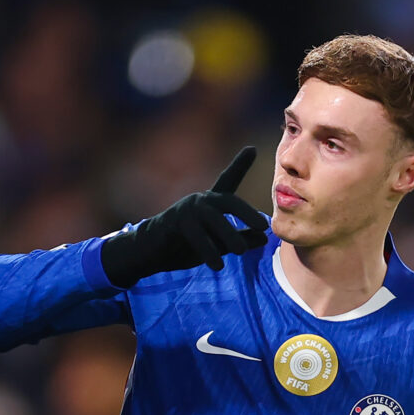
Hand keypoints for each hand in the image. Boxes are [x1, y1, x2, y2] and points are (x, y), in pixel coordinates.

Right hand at [101, 147, 268, 286]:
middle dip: (246, 212)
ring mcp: (187, 210)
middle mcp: (200, 201)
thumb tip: (264, 237)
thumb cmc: (184, 244)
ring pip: (214, 220)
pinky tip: (217, 265)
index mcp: (210, 202)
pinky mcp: (175, 223)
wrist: (150, 252)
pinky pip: (196, 236)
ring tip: (240, 251)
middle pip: (228, 202)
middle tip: (262, 226)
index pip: (227, 181)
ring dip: (229, 235)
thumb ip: (239, 238)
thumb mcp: (217, 243)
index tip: (252, 149)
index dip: (239, 165)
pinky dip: (208, 250)